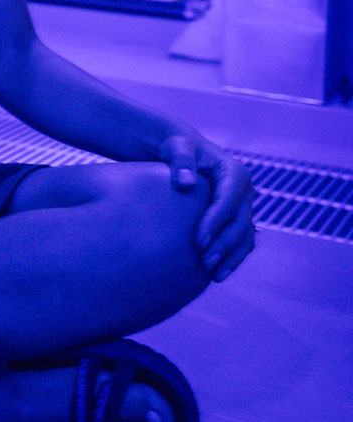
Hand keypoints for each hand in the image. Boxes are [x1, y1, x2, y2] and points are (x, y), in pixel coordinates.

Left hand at [158, 133, 255, 282]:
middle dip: (223, 244)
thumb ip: (180, 161)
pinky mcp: (237, 219)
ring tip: (213, 275)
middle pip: (239, 222)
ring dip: (232, 257)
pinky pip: (241, 243)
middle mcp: (245, 191)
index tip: (197, 241)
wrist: (184, 151)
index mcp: (234, 172)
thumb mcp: (177, 147)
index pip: (228, 201)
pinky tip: (217, 274)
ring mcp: (243, 207)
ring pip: (245, 237)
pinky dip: (232, 259)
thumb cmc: (178, 147)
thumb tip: (185, 183)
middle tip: (203, 262)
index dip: (215, 222)